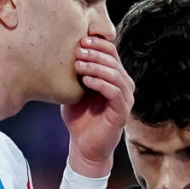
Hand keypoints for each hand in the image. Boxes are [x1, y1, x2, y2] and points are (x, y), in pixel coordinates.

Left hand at [61, 34, 132, 178]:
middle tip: (78, 52)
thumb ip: (77, 73)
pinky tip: (86, 81)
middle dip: (95, 54)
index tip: (80, 41)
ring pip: (115, 74)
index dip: (98, 44)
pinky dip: (100, 83)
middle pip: (114, 61)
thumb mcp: (76, 90)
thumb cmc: (80, 118)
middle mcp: (124, 85)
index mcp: (114, 77)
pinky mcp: (122, 112)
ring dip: (96, 67)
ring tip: (78, 66)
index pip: (111, 53)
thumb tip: (64, 51)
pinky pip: (114, 92)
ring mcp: (125, 99)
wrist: (84, 146)